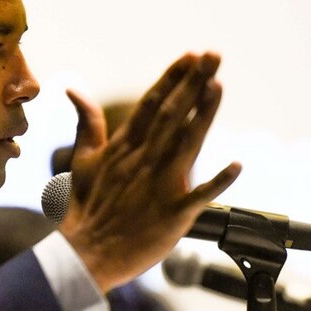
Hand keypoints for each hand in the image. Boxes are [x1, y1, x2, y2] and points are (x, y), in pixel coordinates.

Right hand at [58, 53, 240, 291]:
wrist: (84, 255)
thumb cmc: (82, 209)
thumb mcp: (81, 160)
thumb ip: (86, 123)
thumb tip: (73, 88)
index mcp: (123, 148)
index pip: (151, 105)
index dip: (171, 79)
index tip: (190, 56)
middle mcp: (143, 161)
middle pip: (171, 115)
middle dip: (193, 83)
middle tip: (213, 56)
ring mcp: (158, 187)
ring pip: (186, 144)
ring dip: (203, 116)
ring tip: (218, 87)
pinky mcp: (172, 216)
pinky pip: (199, 196)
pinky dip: (218, 182)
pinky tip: (237, 165)